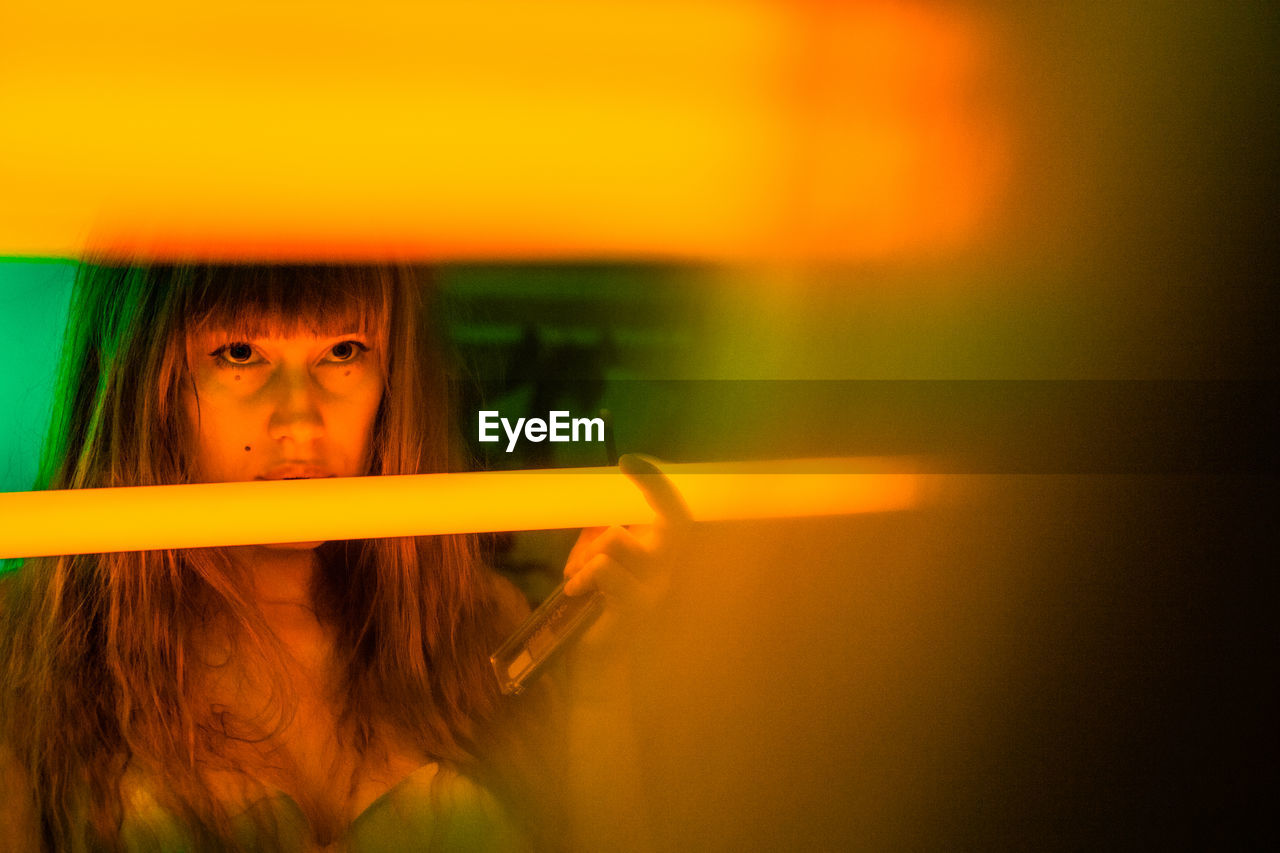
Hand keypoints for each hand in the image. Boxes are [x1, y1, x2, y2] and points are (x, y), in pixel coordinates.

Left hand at [560, 454, 689, 667]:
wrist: (597, 671)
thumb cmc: (596, 615)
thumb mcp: (596, 568)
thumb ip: (599, 539)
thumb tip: (594, 514)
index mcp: (663, 558)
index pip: (675, 514)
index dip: (657, 484)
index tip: (630, 462)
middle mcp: (669, 571)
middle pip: (671, 518)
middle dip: (650, 489)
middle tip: (625, 471)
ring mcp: (658, 589)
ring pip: (617, 538)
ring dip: (587, 549)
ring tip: (576, 573)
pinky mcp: (639, 608)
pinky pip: (605, 569)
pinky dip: (582, 574)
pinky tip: (574, 590)